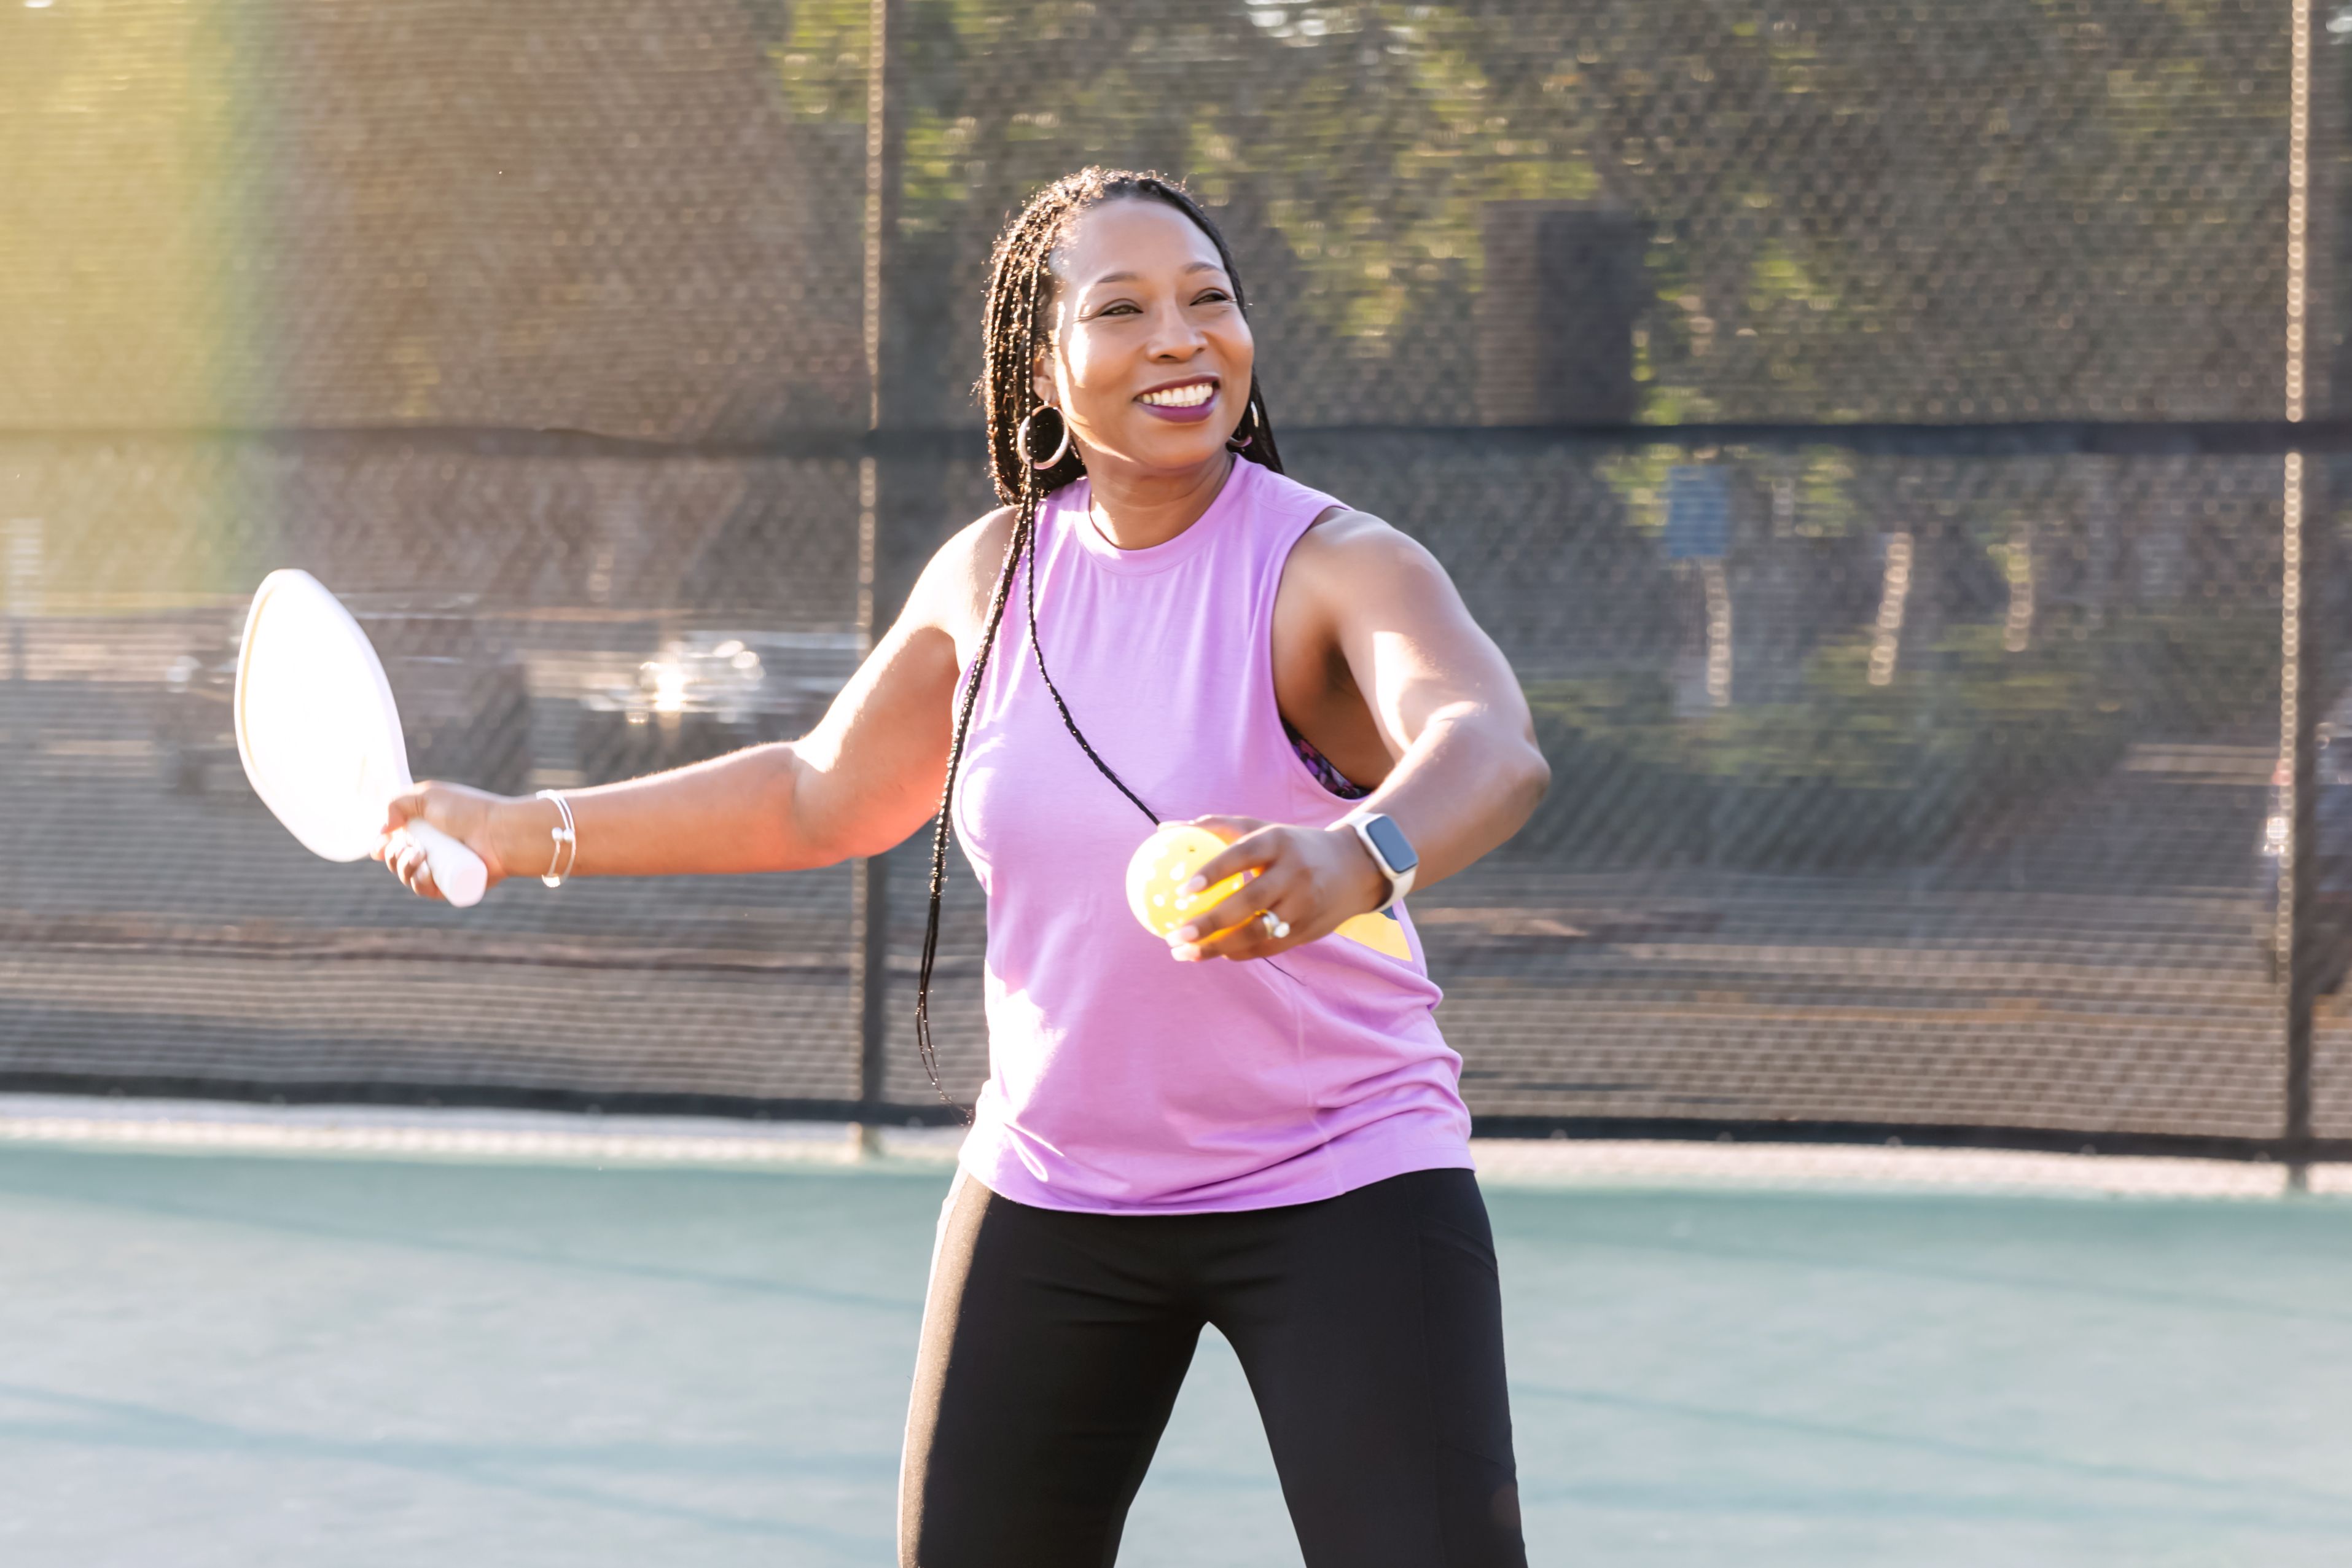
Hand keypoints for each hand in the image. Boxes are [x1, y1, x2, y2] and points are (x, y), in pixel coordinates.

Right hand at [374, 781, 515, 900]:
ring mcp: (441, 869)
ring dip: (404, 869)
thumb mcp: (428, 795)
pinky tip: (426, 872)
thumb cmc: (467, 810)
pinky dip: (420, 883)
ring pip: (408, 878)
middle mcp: (430, 850)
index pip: (392, 843)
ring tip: (421, 855)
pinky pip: (426, 891)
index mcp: (423, 830)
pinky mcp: (452, 886)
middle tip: (411, 847)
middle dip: (393, 857)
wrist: (500, 831)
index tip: (379, 845)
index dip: (381, 847)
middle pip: (396, 862)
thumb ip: (397, 802)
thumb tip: (383, 830)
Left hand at [1166, 815, 1389, 962]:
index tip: (1181, 892)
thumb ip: (1215, 828)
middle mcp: (1294, 873)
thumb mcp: (1262, 828)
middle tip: (1174, 935)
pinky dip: (1238, 953)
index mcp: (1279, 842)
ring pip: (1256, 933)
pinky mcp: (1308, 931)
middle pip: (1248, 902)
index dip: (1212, 873)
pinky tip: (1213, 953)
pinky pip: (1267, 948)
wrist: (1355, 868)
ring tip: (1184, 953)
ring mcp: (1304, 905)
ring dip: (1217, 948)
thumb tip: (1163, 829)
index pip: (1242, 856)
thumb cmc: (1292, 845)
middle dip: (1208, 923)